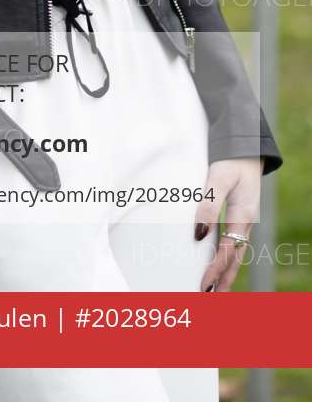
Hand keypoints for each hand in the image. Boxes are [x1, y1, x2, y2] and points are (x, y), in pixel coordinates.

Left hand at [194, 157, 262, 291]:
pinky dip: (227, 257)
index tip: (203, 286)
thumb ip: (208, 205)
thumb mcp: (218, 179)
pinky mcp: (239, 214)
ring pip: (235, 252)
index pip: (227, 251)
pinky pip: (233, 241)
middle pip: (234, 258)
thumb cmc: (230, 160)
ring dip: (226, 272)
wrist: (246, 145)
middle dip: (224, 280)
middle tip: (211, 300)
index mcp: (242, 216)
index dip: (215, 270)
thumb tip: (199, 235)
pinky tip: (219, 261)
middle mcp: (246, 222)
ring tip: (216, 290)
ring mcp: (244, 219)